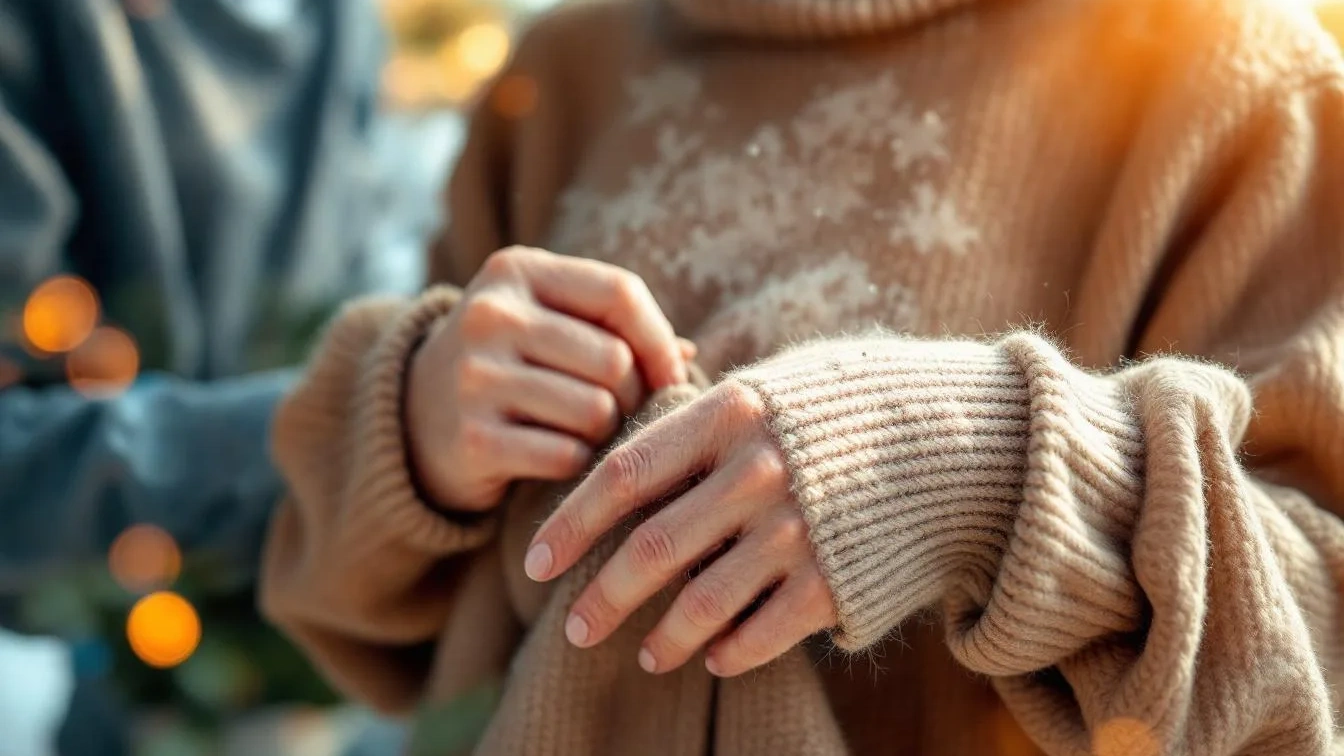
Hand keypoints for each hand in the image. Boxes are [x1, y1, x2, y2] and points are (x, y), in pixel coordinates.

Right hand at [407, 246, 690, 511]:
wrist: (414, 419)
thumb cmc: (508, 365)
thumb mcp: (548, 323)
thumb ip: (616, 328)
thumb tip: (687, 355)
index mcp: (517, 270)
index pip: (619, 292)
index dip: (659, 338)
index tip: (671, 373)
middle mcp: (490, 315)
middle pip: (613, 359)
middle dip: (633, 393)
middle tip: (622, 410)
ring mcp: (475, 376)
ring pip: (595, 411)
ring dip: (605, 432)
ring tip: (585, 431)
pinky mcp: (472, 437)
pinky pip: (565, 455)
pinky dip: (575, 463)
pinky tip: (556, 455)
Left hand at [523, 381, 837, 676]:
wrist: (964, 438)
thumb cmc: (856, 407)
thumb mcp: (779, 385)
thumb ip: (709, 414)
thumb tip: (639, 439)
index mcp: (730, 414)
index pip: (625, 475)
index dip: (572, 523)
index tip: (536, 560)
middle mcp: (755, 472)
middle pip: (650, 550)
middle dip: (602, 599)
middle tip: (575, 629)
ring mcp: (797, 530)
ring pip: (699, 604)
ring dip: (663, 640)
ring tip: (646, 656)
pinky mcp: (835, 580)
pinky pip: (761, 633)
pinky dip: (729, 652)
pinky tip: (713, 659)